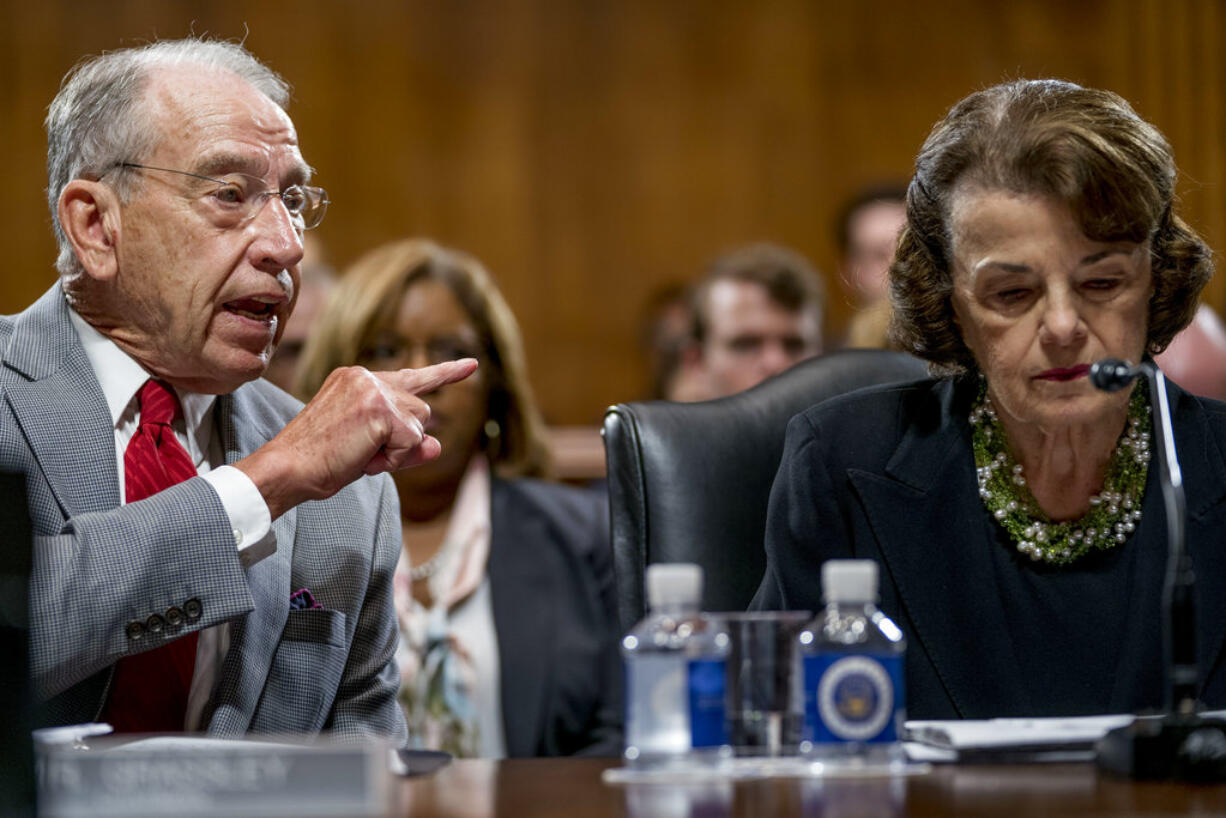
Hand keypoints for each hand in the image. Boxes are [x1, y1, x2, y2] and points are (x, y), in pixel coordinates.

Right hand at [236, 359, 477, 518]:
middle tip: (361, 452)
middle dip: (403, 441)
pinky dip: (393, 460)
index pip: (411, 377)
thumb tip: (438, 445)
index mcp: (358, 379)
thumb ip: (406, 445)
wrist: (287, 468)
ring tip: (359, 453)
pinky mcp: (380, 410)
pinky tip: (364, 456)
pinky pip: (411, 443)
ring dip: (397, 451)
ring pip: (419, 427)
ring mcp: (373, 390)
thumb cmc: (320, 461)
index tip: (473, 365)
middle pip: (421, 412)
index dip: (447, 373)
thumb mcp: (369, 450)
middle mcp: (366, 376)